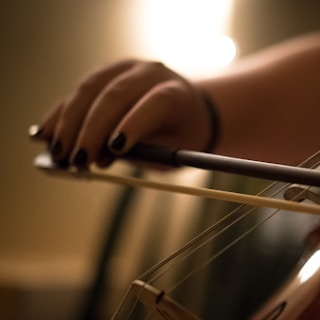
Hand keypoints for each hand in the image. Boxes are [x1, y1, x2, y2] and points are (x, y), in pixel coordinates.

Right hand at [31, 60, 211, 166]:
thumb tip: (96, 158)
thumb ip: (142, 152)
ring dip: (70, 124)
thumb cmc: (181, 134)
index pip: (156, 102)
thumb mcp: (173, 150)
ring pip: (90, 89)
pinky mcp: (104, 73)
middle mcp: (150, 73)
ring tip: (59, 154)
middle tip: (77, 160)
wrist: (186, 110)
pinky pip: (77, 92)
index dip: (134, 124)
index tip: (115, 148)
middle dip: (92, 130)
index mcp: (176, 93)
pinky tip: (45, 135)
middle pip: (116, 95)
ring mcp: (125, 69)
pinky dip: (60, 114)